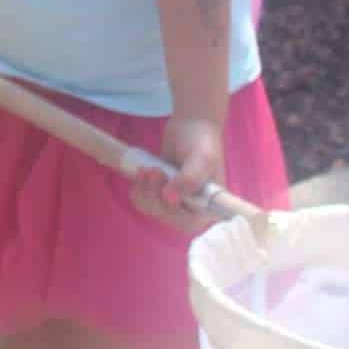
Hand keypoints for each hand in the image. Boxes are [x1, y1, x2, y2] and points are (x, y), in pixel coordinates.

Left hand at [135, 113, 224, 233]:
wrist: (190, 125)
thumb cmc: (202, 142)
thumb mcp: (201, 160)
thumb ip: (188, 180)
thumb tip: (169, 198)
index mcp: (209, 206)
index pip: (189, 223)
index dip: (173, 213)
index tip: (166, 191)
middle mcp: (193, 208)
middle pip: (166, 216)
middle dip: (154, 195)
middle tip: (153, 171)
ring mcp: (176, 201)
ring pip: (152, 209)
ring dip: (144, 190)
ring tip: (147, 169)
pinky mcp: (160, 192)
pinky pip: (143, 201)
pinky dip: (138, 189)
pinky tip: (141, 174)